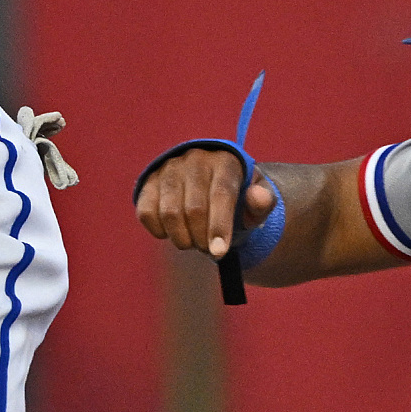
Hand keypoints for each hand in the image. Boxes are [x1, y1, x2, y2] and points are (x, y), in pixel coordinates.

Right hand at [136, 147, 275, 259]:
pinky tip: (172, 233)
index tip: (219, 253)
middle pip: (194, 208)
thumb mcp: (256, 199)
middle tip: (209, 251)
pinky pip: (147, 213)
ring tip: (192, 243)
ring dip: (182, 239)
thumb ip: (263, 201)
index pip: (221, 194)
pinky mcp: (149, 182)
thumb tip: (258, 197)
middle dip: (202, 238)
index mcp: (225, 161)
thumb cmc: (238, 196)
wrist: (209, 182)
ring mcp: (169, 168)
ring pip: (169, 213)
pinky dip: (159, 232)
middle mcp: (195, 159)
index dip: (219, 226)